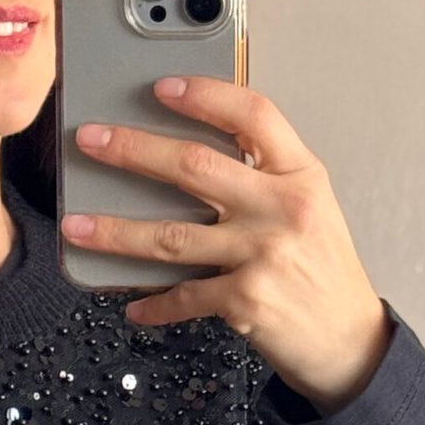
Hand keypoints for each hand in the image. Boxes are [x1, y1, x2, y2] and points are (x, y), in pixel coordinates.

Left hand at [61, 74, 394, 416]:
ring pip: (172, 236)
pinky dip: (154, 304)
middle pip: (196, 166)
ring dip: (116, 231)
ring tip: (76, 225)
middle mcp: (283, 208)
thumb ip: (265, 175)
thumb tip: (193, 152)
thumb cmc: (321, 268)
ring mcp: (263, 254)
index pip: (254, 115)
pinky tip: (133, 306)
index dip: (206, 95)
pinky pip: (184, 296)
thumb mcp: (310, 205)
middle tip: (91, 140)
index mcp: (300, 175)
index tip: (163, 87)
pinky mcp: (246, 300)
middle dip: (134, 150)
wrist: (348, 337)